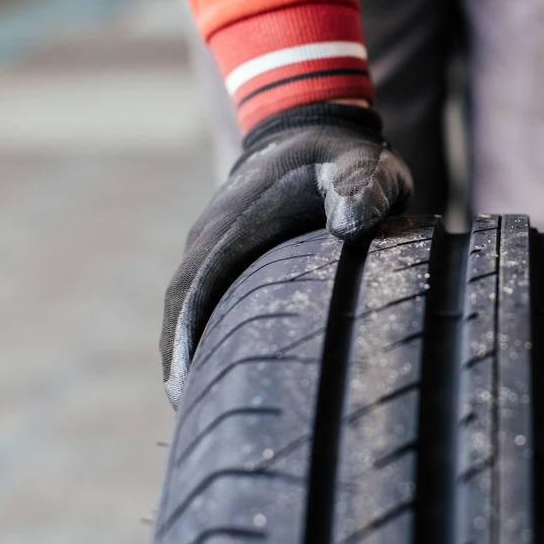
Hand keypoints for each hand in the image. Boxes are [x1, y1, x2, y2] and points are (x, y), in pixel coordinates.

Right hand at [160, 103, 411, 405]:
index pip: (196, 288)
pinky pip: (206, 297)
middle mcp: (213, 235)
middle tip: (191, 420)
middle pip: (182, 308)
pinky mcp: (227, 250)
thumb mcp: (363, 164)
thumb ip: (363, 188)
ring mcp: (215, 242)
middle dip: (180, 361)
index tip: (181, 390)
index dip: (185, 339)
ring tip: (201, 410)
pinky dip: (204, 331)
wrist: (313, 123)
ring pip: (189, 305)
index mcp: (237, 222)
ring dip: (188, 350)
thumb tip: (353, 222)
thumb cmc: (343, 153)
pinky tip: (221, 370)